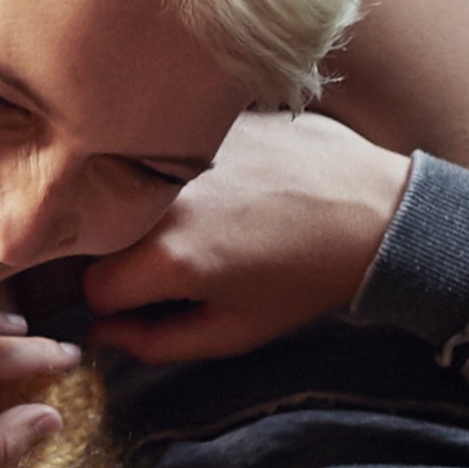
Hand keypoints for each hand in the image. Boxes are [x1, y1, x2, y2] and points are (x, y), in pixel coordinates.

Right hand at [78, 111, 413, 367]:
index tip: (153, 298)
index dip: (120, 303)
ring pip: (126, 190)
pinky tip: (224, 182)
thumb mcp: (235, 331)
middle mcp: (162, 198)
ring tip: (207, 218)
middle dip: (125, 254)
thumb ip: (156, 344)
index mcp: (169, 256)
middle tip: (180, 258)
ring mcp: (180, 152)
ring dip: (147, 208)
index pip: (95, 288)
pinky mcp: (202, 123)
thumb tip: (102, 335)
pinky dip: (174, 172)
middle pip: (100, 234)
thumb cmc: (306, 279)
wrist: (373, 212)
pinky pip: (160, 153)